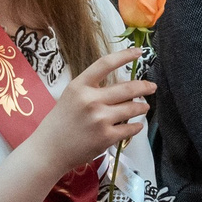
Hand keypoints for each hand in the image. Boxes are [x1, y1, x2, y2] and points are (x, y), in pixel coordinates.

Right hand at [27, 43, 151, 176]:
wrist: (50, 150)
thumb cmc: (61, 122)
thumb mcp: (72, 96)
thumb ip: (93, 88)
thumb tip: (122, 86)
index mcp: (79, 86)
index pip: (105, 63)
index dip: (124, 55)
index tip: (138, 52)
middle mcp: (90, 100)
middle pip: (127, 87)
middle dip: (144, 86)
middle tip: (152, 86)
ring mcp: (100, 119)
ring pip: (132, 108)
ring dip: (142, 107)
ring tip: (143, 107)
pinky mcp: (107, 137)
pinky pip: (130, 128)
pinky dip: (136, 126)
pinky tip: (136, 125)